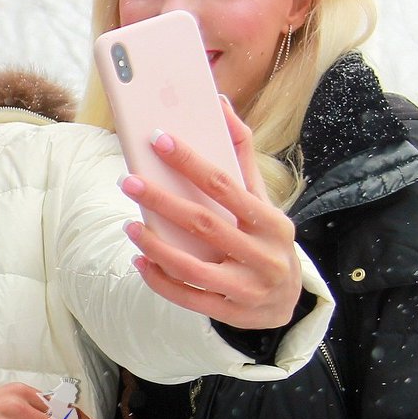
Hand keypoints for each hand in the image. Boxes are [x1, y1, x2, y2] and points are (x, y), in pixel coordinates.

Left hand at [118, 99, 303, 330]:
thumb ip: (241, 155)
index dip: (190, 162)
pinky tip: (140, 260)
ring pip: (192, 268)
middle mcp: (263, 256)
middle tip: (128, 181)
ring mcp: (247, 288)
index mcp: (272, 221)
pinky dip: (160, 279)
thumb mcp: (262, 200)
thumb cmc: (266, 238)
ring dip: (155, 246)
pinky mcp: (230, 313)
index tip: (158, 140)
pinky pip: (188, 297)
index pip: (225, 185)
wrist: (288, 300)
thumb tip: (220, 106)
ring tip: (128, 226)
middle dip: (161, 201)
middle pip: (204, 225)